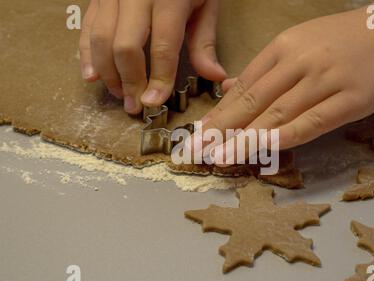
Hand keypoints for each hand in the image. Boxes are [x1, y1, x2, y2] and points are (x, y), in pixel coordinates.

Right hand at [79, 0, 226, 113]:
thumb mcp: (205, 5)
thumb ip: (205, 42)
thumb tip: (214, 76)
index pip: (162, 47)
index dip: (158, 79)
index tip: (155, 103)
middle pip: (125, 46)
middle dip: (129, 81)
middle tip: (134, 105)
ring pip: (101, 39)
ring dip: (108, 73)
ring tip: (119, 94)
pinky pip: (88, 27)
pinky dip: (87, 54)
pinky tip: (92, 76)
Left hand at [200, 6, 373, 163]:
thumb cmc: (341, 42)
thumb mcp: (298, 43)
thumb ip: (263, 69)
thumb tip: (228, 88)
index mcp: (283, 47)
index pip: (244, 86)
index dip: (220, 113)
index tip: (200, 133)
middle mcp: (300, 62)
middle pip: (254, 101)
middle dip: (222, 129)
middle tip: (198, 150)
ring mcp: (325, 80)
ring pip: (278, 113)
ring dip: (246, 138)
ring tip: (222, 156)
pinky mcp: (350, 100)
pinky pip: (312, 122)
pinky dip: (285, 137)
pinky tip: (264, 150)